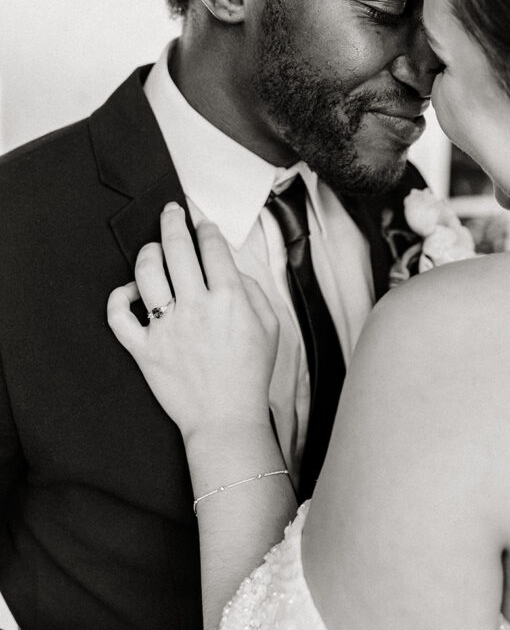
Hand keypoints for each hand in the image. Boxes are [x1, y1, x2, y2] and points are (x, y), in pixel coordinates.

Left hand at [108, 204, 278, 442]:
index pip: (212, 248)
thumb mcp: (270, 327)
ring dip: (148, 252)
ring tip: (153, 249)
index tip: (203, 223)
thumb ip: (252, 291)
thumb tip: (230, 268)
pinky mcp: (144, 349)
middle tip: (171, 211)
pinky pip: (118, 316)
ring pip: (146, 273)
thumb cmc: (250, 374)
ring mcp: (165, 328)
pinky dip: (118, 298)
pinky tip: (129, 291)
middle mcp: (194, 307)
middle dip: (173, 221)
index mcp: (229, 299)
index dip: (206, 228)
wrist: (226, 418)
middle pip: (177, 248)